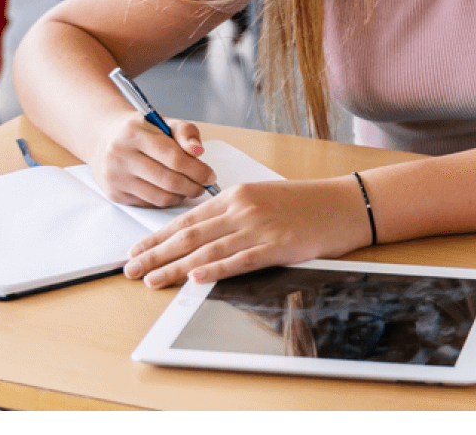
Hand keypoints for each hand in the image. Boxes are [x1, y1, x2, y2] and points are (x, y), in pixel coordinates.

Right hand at [92, 114, 217, 207]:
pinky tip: (172, 192)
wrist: (104, 139)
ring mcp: (115, 177)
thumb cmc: (141, 131)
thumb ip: (186, 133)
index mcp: (134, 133)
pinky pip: (149, 204)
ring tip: (191, 188)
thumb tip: (198, 151)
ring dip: (182, 196)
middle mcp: (120, 156)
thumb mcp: (164, 123)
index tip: (211, 175)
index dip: (198, 170)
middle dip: (194, 186)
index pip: (174, 158)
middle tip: (204, 186)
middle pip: (169, 181)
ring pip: (160, 197)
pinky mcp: (115, 194)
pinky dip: (166, 200)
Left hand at [122, 176, 369, 287]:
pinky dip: (215, 269)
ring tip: (150, 280)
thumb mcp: (263, 198)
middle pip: (189, 234)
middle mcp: (242, 209)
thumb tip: (200, 237)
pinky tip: (195, 278)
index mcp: (236, 195)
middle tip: (130, 269)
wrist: (345, 204)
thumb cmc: (306, 204)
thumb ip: (232, 214)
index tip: (136, 250)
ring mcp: (259, 228)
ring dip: (174, 267)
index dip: (157, 237)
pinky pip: (239, 260)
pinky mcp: (277, 246)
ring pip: (206, 249)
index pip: (187, 218)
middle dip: (155, 254)